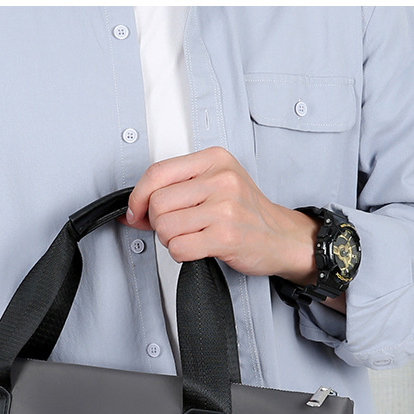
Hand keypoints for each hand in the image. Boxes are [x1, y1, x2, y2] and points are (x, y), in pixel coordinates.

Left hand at [125, 146, 343, 310]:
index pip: (157, 173)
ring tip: (191, 237)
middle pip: (157, 203)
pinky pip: (179, 248)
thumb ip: (174, 191)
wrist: (282, 237)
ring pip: (165, 227)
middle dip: (158, 223)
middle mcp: (220, 179)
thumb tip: (131, 210)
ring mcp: (225, 207)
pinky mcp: (226, 236)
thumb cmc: (246, 213)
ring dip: (170, 240)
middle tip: (175, 228)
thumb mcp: (215, 186)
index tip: (135, 212)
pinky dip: (180, 253)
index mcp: (214, 159)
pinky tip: (197, 249)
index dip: (138, 197)